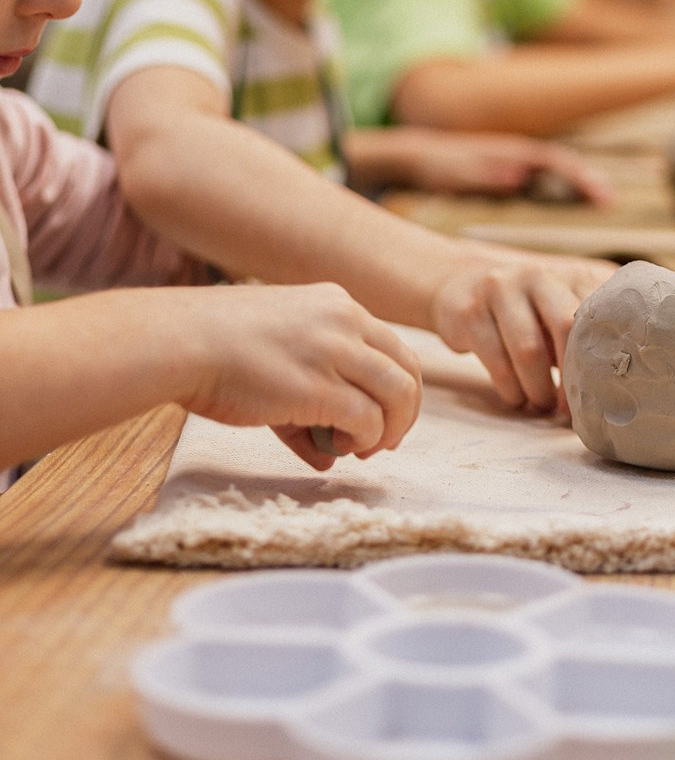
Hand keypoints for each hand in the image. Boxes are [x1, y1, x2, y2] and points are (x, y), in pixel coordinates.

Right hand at [177, 282, 422, 470]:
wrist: (180, 342)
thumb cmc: (215, 348)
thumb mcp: (278, 350)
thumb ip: (309, 393)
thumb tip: (330, 455)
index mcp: (336, 303)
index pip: (392, 346)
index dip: (396, 387)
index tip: (382, 418)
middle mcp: (345, 319)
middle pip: (408, 368)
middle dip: (405, 411)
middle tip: (385, 442)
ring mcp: (335, 350)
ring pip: (399, 394)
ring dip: (391, 430)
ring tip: (365, 449)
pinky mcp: (319, 387)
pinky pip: (367, 420)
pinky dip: (364, 440)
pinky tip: (338, 449)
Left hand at [385, 128, 612, 203]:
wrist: (415, 155)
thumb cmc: (436, 164)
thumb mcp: (457, 170)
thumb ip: (486, 174)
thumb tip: (520, 176)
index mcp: (510, 152)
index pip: (554, 161)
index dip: (579, 176)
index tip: (599, 193)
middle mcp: (517, 156)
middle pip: (561, 166)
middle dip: (587, 180)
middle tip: (611, 200)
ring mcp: (513, 165)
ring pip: (553, 175)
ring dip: (576, 186)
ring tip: (603, 204)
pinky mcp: (507, 176)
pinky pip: (540, 183)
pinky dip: (557, 193)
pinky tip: (566, 208)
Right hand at [428, 249, 611, 413]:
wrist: (461, 283)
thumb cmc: (527, 308)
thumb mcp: (561, 306)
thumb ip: (590, 328)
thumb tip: (625, 382)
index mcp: (570, 273)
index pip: (599, 311)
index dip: (604, 354)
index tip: (606, 388)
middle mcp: (537, 275)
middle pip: (566, 325)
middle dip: (572, 374)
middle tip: (572, 407)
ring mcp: (501, 288)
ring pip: (529, 350)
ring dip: (539, 389)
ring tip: (542, 404)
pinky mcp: (470, 311)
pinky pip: (496, 361)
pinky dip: (511, 389)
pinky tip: (517, 397)